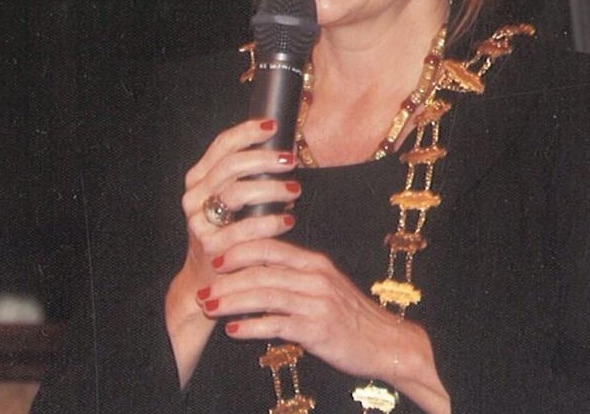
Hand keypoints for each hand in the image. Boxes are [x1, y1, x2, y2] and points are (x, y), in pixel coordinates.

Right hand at [165, 118, 297, 385]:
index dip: (247, 132)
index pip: (221, 145)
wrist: (210, 282)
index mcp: (200, 177)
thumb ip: (251, 175)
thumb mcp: (237, 200)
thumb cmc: (233, 233)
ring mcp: (199, 222)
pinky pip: (243, 229)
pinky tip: (289, 220)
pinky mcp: (209, 246)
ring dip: (270, 189)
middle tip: (290, 160)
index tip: (274, 125)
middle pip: (229, 166)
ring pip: (235, 193)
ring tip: (295, 190)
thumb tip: (285, 147)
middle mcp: (194, 196)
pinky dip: (270, 222)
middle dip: (263, 159)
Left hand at [202, 239, 449, 412]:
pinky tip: (233, 329)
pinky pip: (278, 324)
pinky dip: (252, 326)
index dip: (241, 251)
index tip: (216, 259)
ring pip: (266, 296)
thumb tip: (261, 273)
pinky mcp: (317, 329)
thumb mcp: (326, 286)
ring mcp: (317, 302)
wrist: (386, 341)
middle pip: (263, 272)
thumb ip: (297, 277)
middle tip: (203, 288)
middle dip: (228, 280)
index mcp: (315, 263)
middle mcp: (316, 277)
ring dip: (233, 301)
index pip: (272, 248)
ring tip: (209, 306)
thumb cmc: (351, 315)